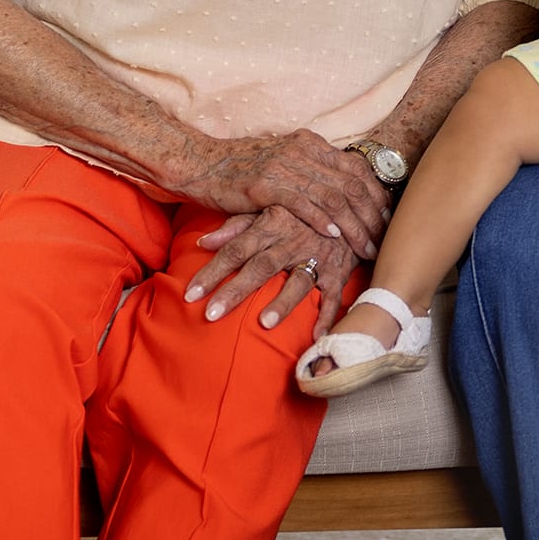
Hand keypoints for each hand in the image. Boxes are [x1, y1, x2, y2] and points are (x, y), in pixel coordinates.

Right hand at [169, 130, 388, 257]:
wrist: (201, 163)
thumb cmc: (242, 169)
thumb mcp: (283, 164)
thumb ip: (311, 173)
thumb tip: (342, 194)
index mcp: (310, 143)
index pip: (357, 169)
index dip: (376, 196)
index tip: (387, 220)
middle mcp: (302, 151)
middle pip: (351, 184)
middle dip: (371, 216)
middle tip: (383, 239)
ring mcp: (284, 166)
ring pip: (332, 196)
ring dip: (353, 225)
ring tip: (365, 246)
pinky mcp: (265, 184)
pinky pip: (302, 202)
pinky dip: (322, 219)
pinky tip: (335, 235)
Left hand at [186, 203, 360, 331]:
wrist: (348, 201)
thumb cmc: (301, 209)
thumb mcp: (268, 209)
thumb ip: (235, 226)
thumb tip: (203, 242)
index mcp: (271, 224)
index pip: (235, 250)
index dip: (212, 271)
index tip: (190, 293)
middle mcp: (291, 242)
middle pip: (259, 268)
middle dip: (235, 291)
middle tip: (211, 315)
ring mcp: (317, 257)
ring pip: (298, 281)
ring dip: (283, 303)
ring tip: (264, 323)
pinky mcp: (338, 271)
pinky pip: (334, 296)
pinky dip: (327, 316)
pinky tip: (316, 338)